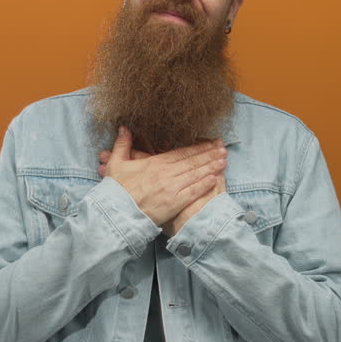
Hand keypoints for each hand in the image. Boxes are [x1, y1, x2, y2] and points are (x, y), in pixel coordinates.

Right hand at [101, 127, 226, 226]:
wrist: (116, 213)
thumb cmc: (116, 190)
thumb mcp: (116, 164)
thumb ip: (122, 145)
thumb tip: (124, 128)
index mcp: (155, 163)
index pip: (181, 153)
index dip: (198, 147)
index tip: (211, 143)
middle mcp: (166, 173)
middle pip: (192, 162)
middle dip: (209, 154)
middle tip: (223, 148)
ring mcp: (171, 188)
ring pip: (195, 175)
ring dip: (211, 167)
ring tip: (224, 160)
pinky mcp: (174, 203)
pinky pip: (192, 192)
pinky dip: (204, 184)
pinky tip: (214, 178)